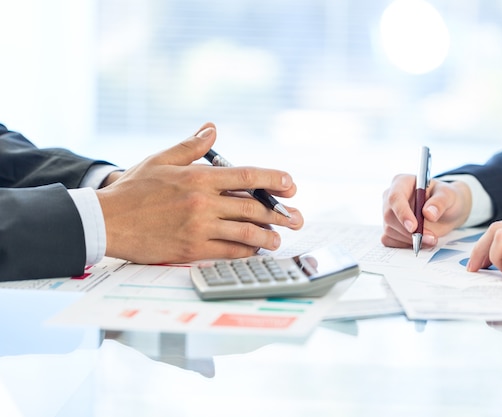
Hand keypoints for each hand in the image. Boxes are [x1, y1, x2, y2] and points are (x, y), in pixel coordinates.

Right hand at [96, 122, 303, 263]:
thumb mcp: (161, 160)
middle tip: (297, 217)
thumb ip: (190, 146)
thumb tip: (212, 128)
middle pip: (253, 207)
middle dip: (280, 213)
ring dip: (268, 236)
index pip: (247, 176)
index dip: (274, 179)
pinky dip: (246, 251)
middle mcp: (203, 203)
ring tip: (279, 238)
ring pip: (246, 233)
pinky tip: (255, 250)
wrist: (107, 221)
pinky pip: (229, 251)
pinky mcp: (192, 249)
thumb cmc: (133, 189)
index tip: (292, 184)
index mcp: (199, 178)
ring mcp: (199, 228)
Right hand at [381, 176, 471, 247]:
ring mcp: (389, 214)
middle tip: (430, 237)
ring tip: (431, 239)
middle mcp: (391, 197)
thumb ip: (440, 202)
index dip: (402, 212)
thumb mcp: (448, 195)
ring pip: (390, 230)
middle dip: (409, 231)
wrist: (447, 211)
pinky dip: (405, 244)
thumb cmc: (446, 198)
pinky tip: (420, 241)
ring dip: (410, 239)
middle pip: (389, 216)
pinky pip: (390, 240)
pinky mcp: (390, 228)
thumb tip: (428, 213)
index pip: (395, 197)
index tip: (413, 227)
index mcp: (402, 182)